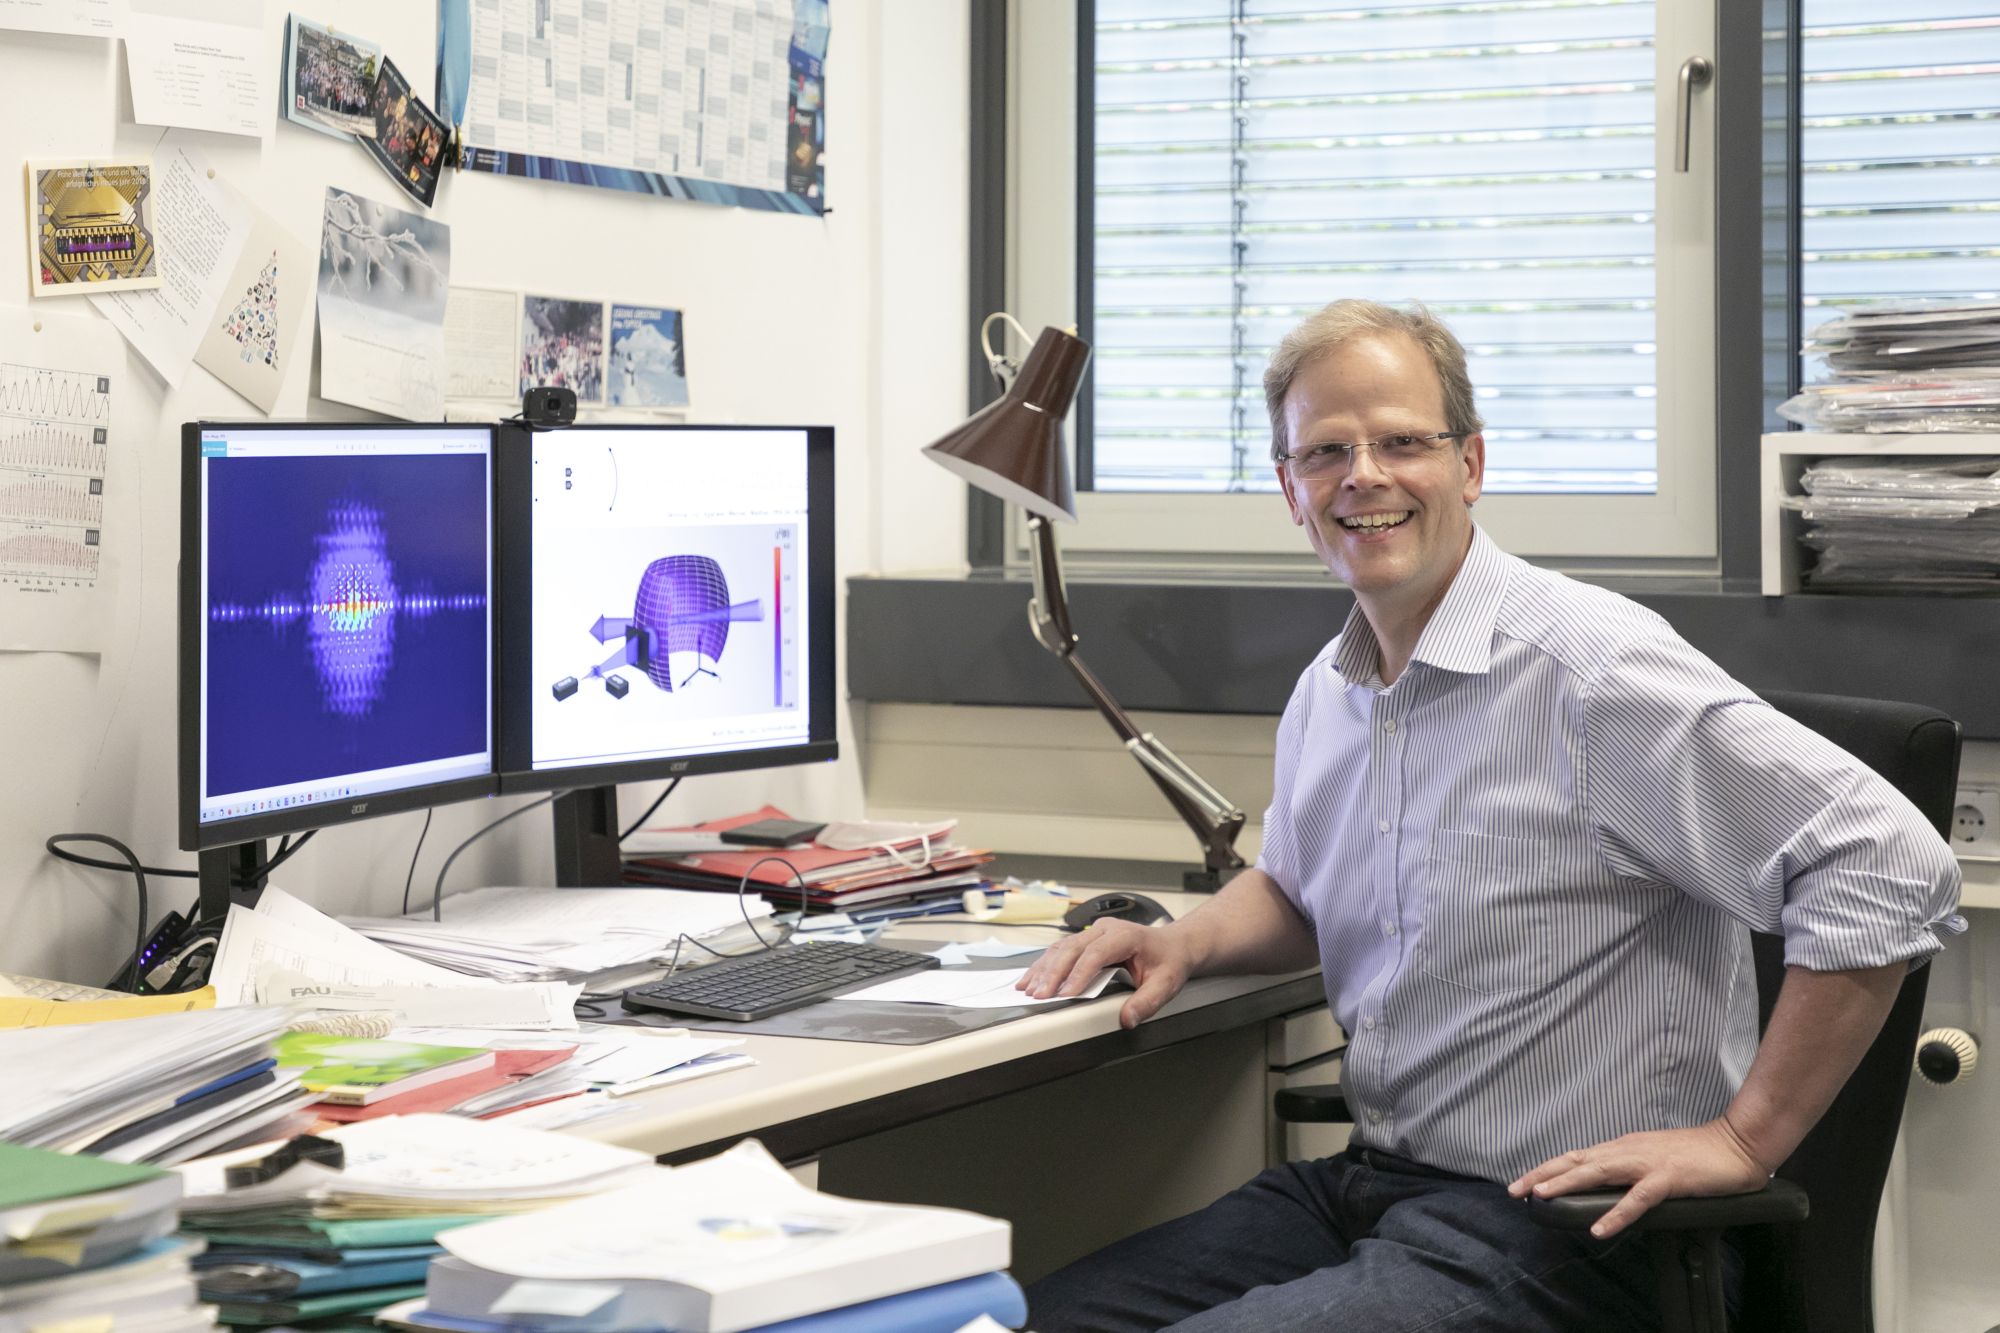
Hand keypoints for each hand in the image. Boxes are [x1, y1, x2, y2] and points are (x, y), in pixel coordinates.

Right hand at [1016, 918, 1192, 1029]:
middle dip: (1053, 974)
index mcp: (1125, 936)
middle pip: (1072, 949)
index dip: (1078, 974)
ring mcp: (1094, 932)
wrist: (1174, 945)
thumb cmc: (1169, 961)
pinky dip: (1044, 965)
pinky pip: (1061, 950)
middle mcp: (1105, 929)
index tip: (1066, 994)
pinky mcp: (1086, 940)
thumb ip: (1147, 1002)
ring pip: (1061, 948)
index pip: (1095, 954)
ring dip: (1043, 969)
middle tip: (1040, 995)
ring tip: (1028, 989)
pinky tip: (1031, 979)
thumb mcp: (1166, 984)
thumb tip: (1127, 1019)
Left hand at [1506, 1118, 1769, 1238]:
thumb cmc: (1695, 1155)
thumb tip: (1600, 1185)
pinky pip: (1638, 1198)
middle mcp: (1627, 1150)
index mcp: (1622, 1148)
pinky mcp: (1669, 1178)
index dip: (1547, 1169)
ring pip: (1598, 1171)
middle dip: (1543, 1175)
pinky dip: (1617, 1213)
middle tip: (1514, 1190)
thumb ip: (1626, 1170)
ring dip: (1567, 1184)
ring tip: (1542, 1197)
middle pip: (1576, 1161)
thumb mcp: (1651, 1160)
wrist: (1735, 1145)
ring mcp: (1647, 1162)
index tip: (1522, 1182)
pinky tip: (1600, 1228)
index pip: (1576, 1157)